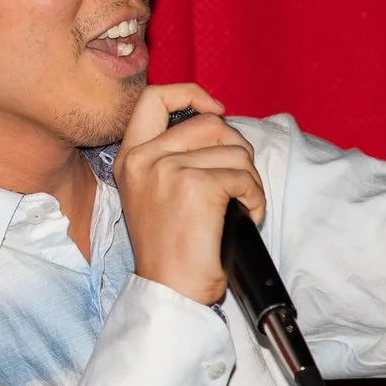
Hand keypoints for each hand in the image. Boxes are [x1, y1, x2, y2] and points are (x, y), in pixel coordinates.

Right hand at [112, 84, 266, 305]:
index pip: (154, 99)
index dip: (192, 94)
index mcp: (130, 158)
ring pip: (235, 150)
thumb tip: (215, 123)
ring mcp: (169, 170)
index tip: (216, 111)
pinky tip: (243, 217)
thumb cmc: (170, 249)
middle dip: (236, 148)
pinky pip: (245, 177)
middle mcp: (144, 159)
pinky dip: (255, 199)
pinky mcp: (197, 187)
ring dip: (249, 180)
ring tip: (238, 206)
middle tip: (237, 179)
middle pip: (210, 123)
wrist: (170, 290)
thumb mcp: (152, 193)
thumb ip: (170, 156)